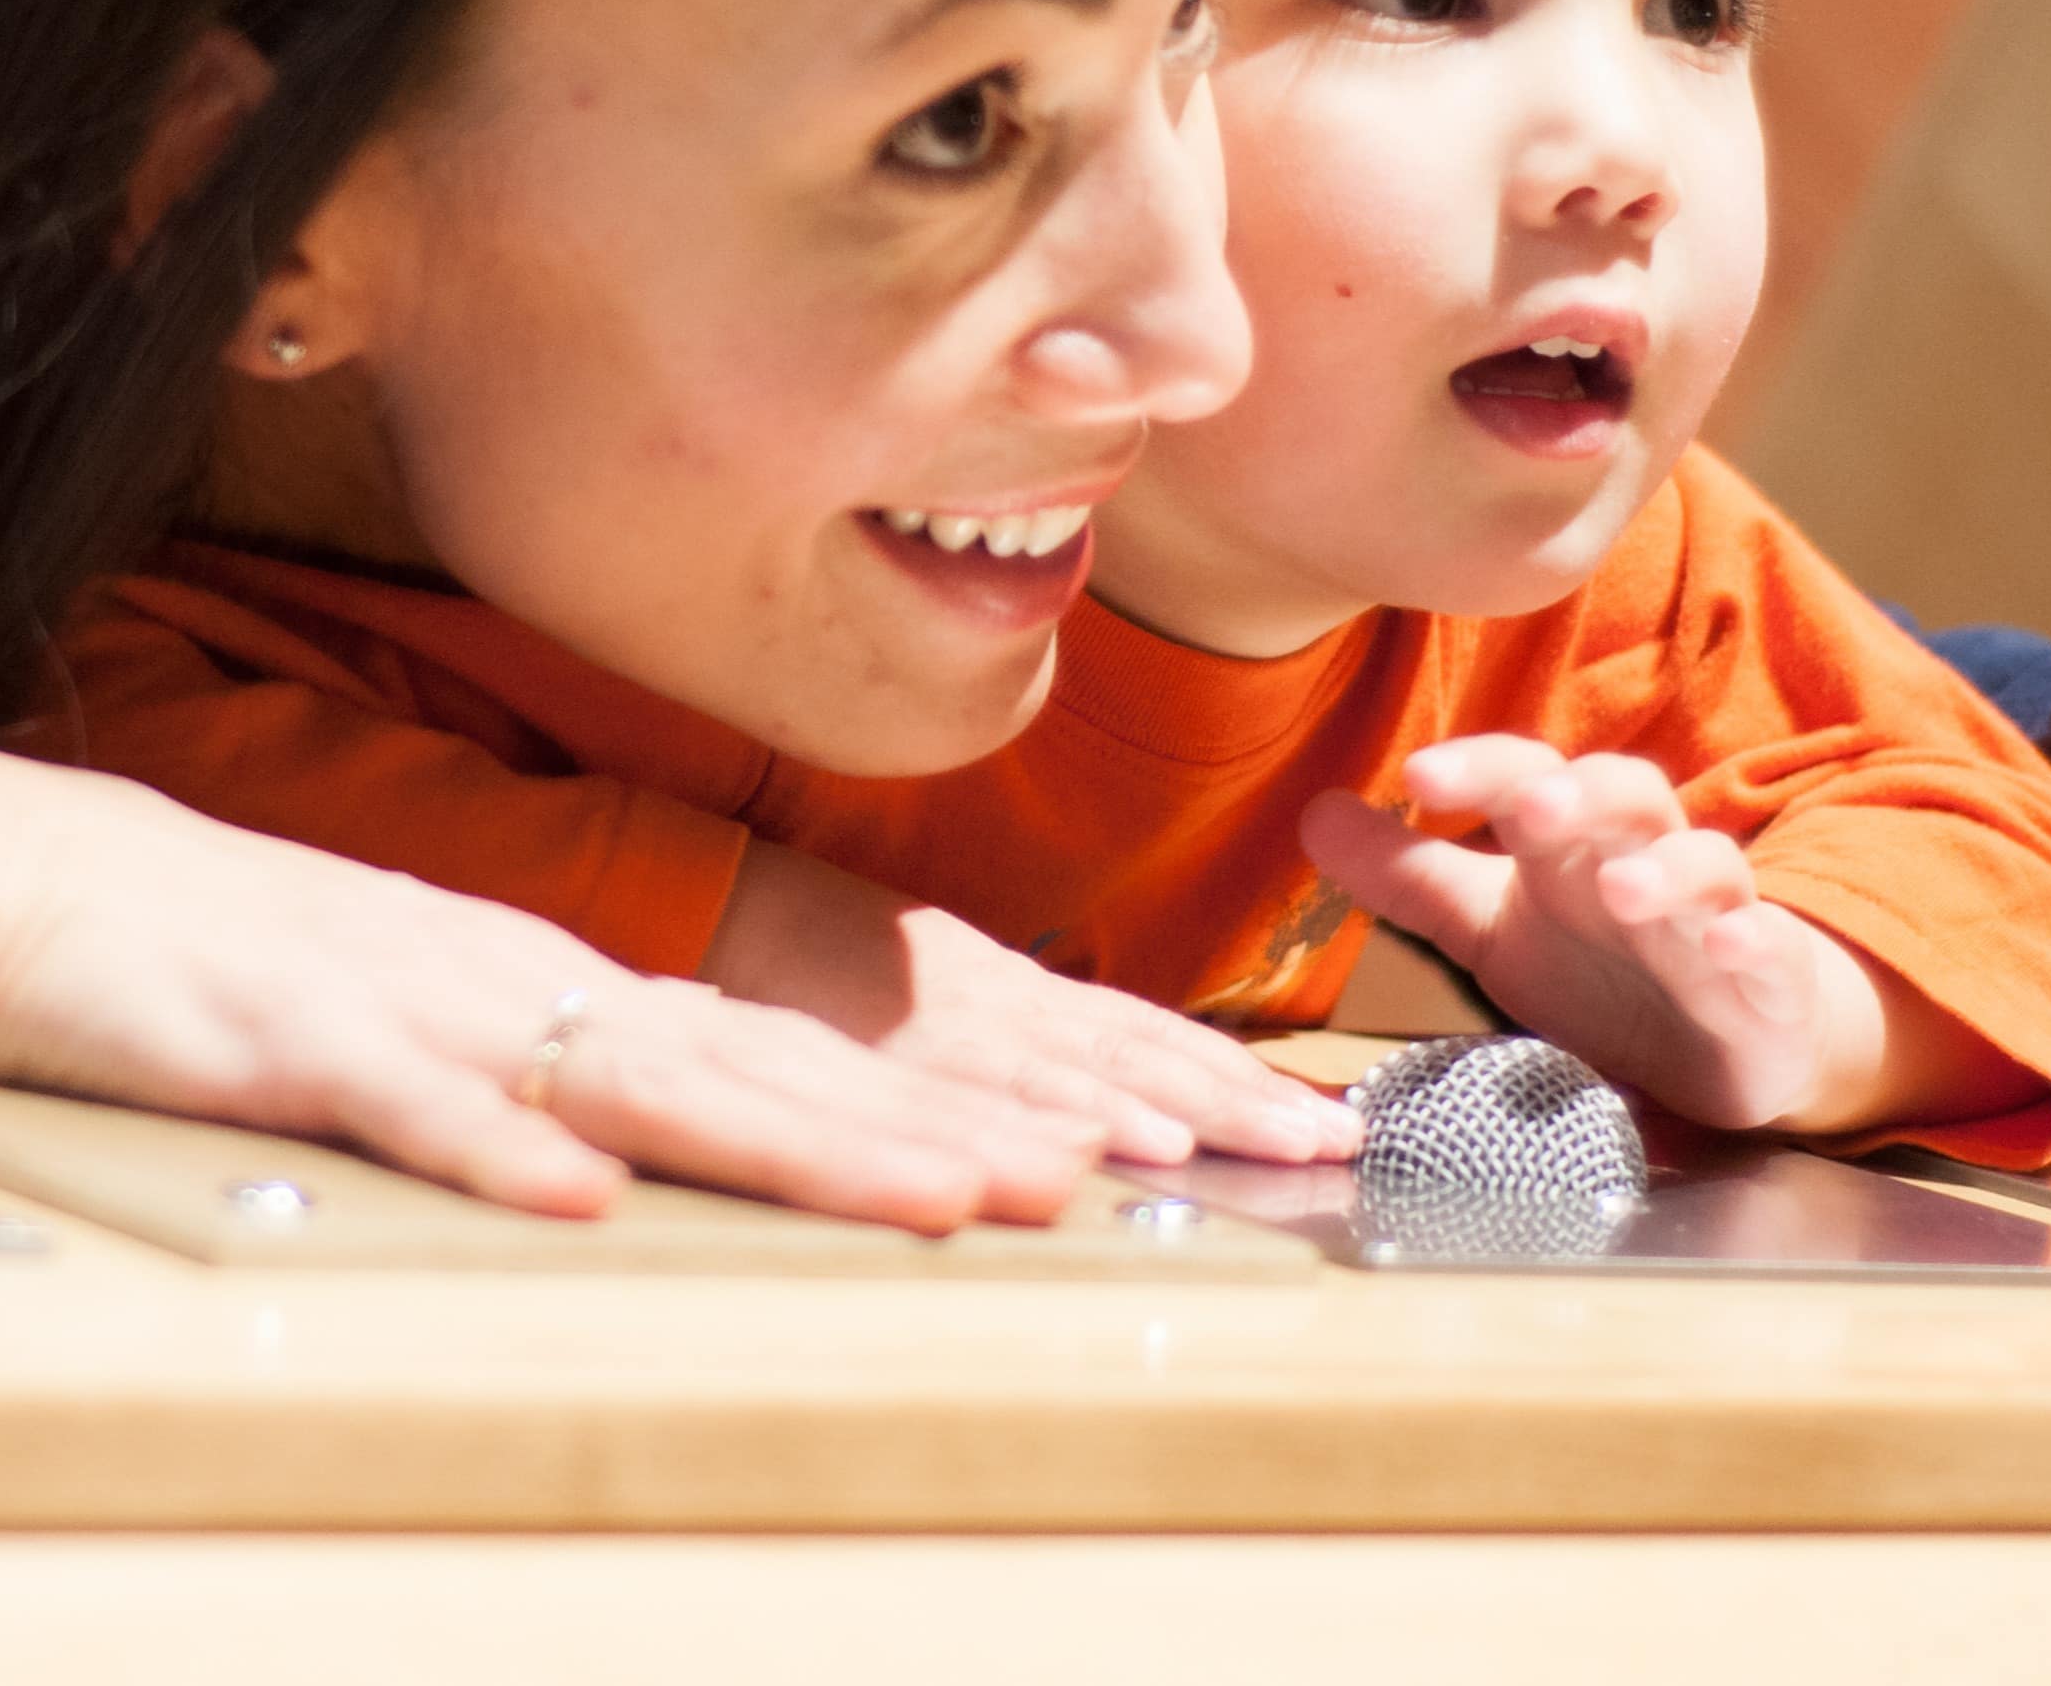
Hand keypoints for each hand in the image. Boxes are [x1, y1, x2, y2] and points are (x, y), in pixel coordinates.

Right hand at [0, 684, 1099, 1233]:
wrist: (66, 892)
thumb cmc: (272, 973)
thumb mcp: (455, 1026)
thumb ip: (581, 1075)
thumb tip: (710, 1154)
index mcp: (584, 985)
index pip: (805, 1057)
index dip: (957, 1108)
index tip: (1108, 1156)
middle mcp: (540, 984)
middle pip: (772, 1068)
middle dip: (945, 1132)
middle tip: (1102, 1183)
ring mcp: (429, 1002)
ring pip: (640, 1075)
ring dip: (797, 1144)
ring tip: (937, 1199)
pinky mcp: (300, 1040)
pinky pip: (415, 1103)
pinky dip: (499, 1145)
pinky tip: (575, 1195)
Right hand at [699, 839, 1362, 1164]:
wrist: (719, 902)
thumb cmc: (827, 969)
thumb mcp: (934, 1005)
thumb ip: (1012, 1051)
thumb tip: (1104, 1110)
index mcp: (1013, 993)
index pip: (1145, 1034)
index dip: (1236, 1074)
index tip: (1322, 1119)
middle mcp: (999, 997)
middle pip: (1139, 1046)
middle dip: (1241, 1097)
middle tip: (1331, 1143)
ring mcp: (948, 1014)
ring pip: (1079, 1062)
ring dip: (1175, 1104)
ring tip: (1256, 1143)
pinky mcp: (887, 1036)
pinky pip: (975, 1081)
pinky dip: (1044, 1113)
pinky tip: (1105, 1148)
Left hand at [1301, 737, 2013, 1134]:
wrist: (1724, 1036)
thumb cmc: (1597, 963)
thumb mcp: (1488, 928)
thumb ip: (1408, 878)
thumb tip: (1312, 814)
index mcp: (1568, 841)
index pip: (1524, 777)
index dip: (1477, 769)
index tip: (1414, 777)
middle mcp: (1641, 858)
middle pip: (1624, 793)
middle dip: (1578, 794)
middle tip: (1532, 807)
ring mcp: (1710, 915)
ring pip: (1705, 863)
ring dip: (1667, 870)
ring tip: (1622, 888)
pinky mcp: (1766, 979)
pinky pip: (1769, 948)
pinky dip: (1752, 941)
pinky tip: (1728, 946)